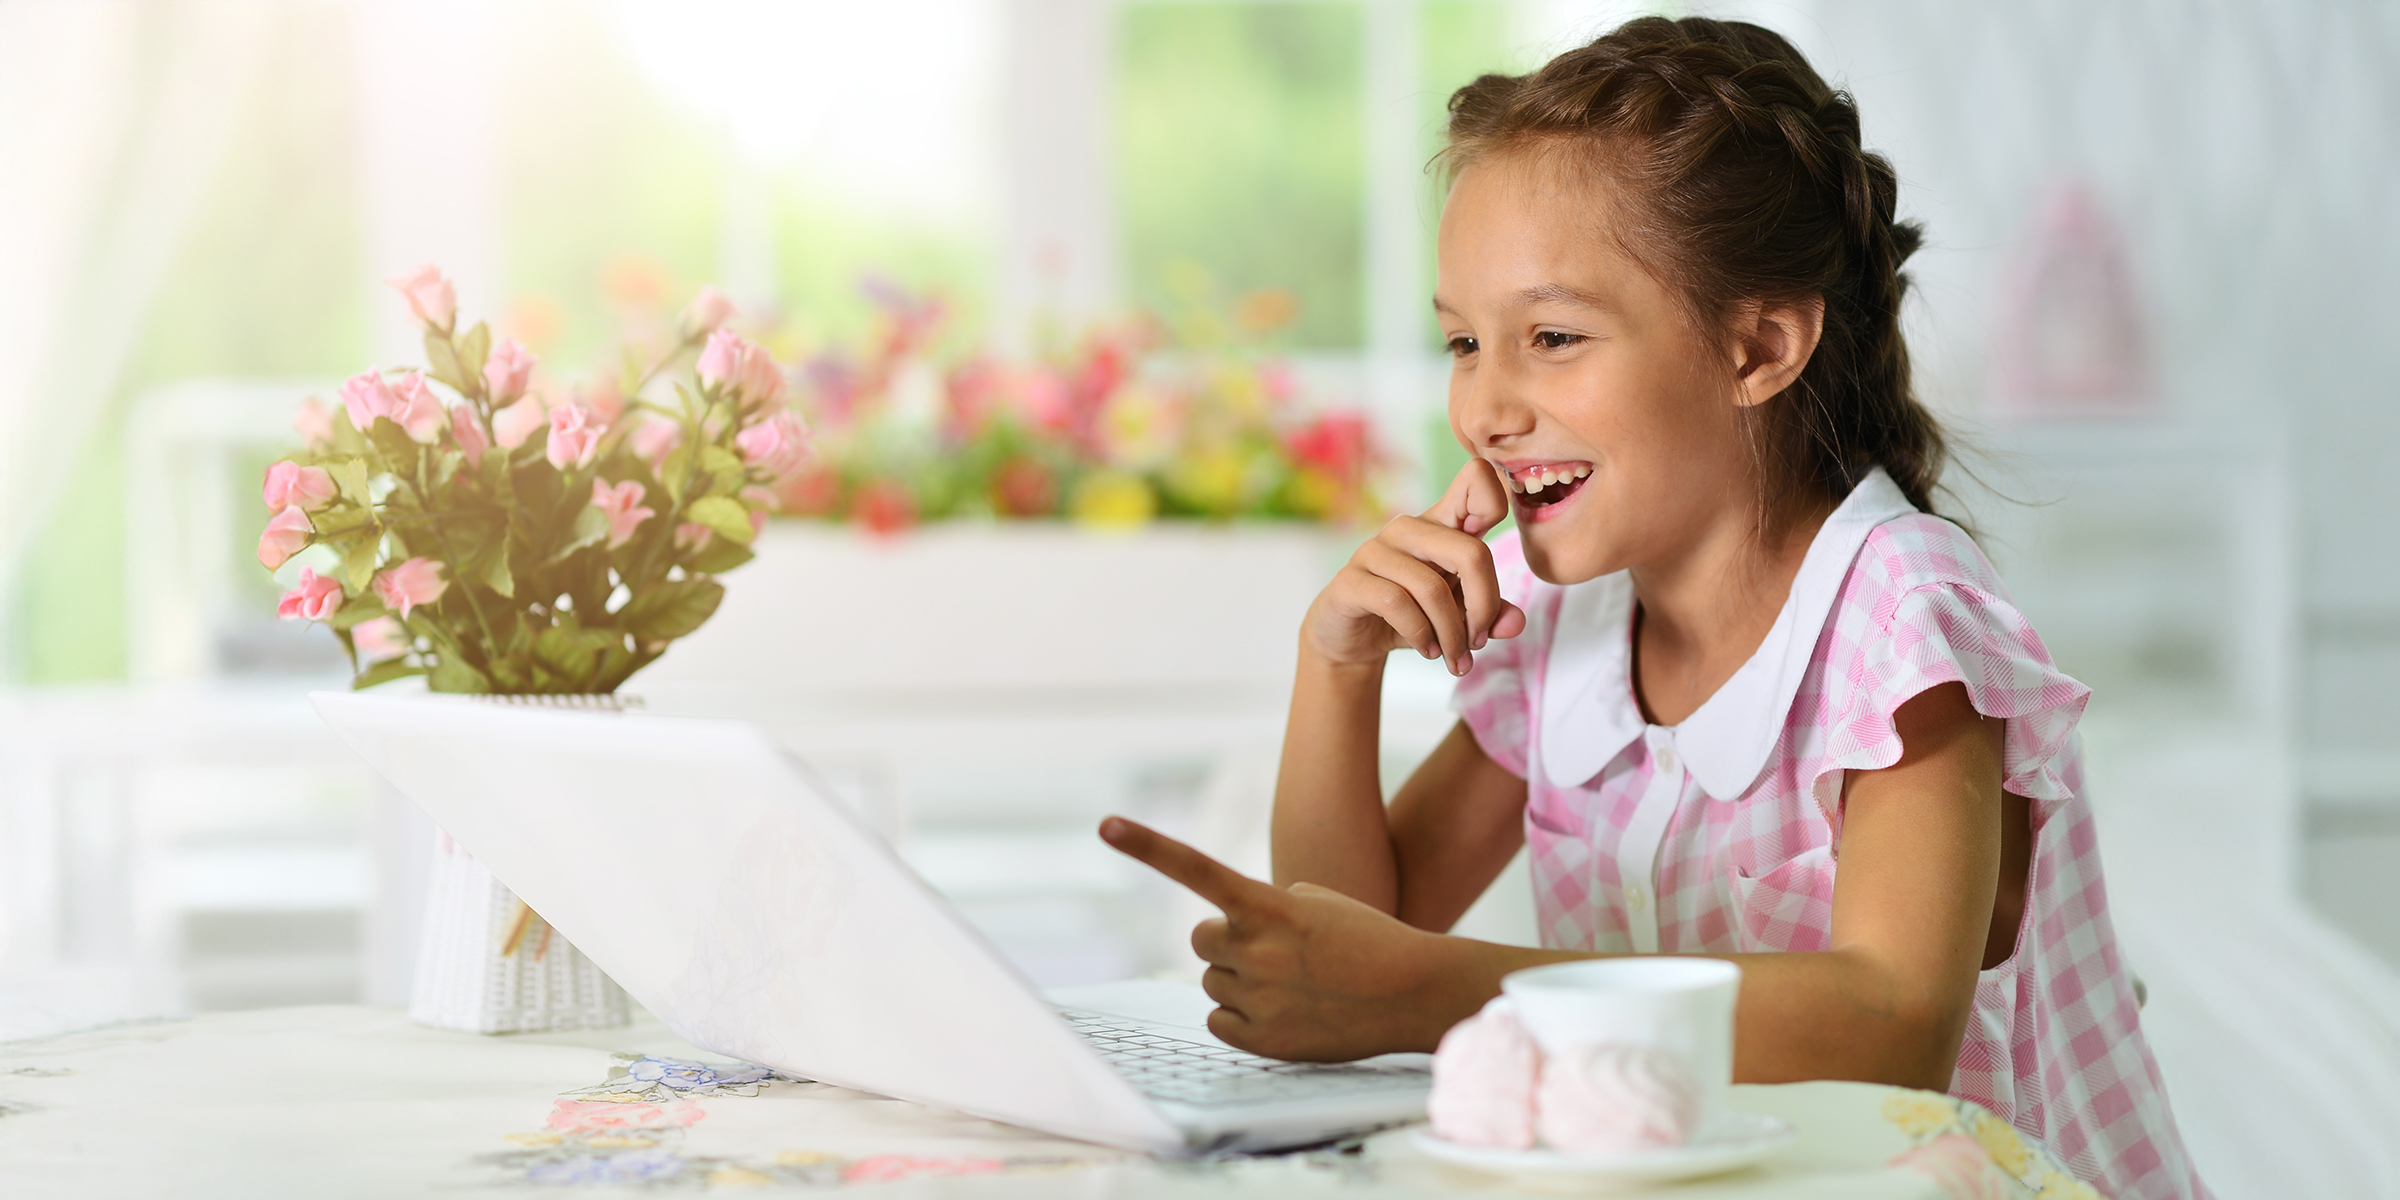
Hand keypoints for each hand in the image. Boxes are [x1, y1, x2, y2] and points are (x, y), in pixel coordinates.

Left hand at [1099, 816, 1473, 1060]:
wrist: (1414, 992)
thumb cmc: (1367, 939)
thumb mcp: (1316, 901)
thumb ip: (1263, 907)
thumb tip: (1225, 935)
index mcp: (1269, 905)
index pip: (1196, 869)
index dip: (1148, 846)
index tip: (1106, 824)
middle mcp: (1255, 949)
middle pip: (1201, 939)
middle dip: (1227, 942)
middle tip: (1271, 949)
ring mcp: (1257, 997)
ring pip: (1213, 983)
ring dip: (1240, 980)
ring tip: (1294, 984)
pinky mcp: (1262, 1040)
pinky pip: (1219, 1023)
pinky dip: (1243, 1018)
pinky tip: (1285, 1011)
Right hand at [1300, 458, 1524, 676]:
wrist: (1353, 639)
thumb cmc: (1410, 616)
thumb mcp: (1457, 616)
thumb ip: (1489, 614)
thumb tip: (1515, 622)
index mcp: (1441, 524)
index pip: (1475, 481)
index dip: (1495, 499)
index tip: (1493, 549)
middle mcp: (1409, 529)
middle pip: (1471, 552)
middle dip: (1484, 608)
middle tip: (1478, 643)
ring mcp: (1375, 550)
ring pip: (1432, 588)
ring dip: (1452, 634)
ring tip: (1454, 658)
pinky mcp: (1350, 580)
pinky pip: (1397, 604)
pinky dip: (1421, 635)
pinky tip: (1428, 650)